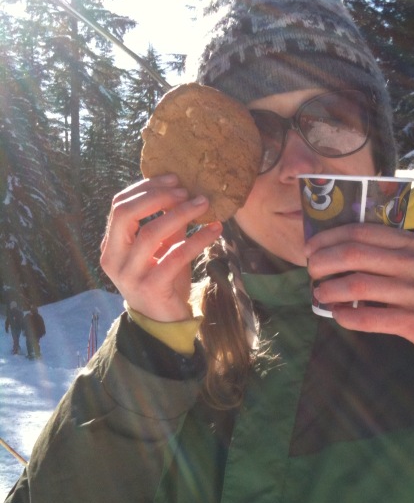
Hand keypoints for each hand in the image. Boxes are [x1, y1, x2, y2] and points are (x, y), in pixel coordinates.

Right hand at [100, 174, 222, 321]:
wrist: (164, 324)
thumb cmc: (163, 282)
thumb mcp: (161, 249)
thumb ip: (166, 224)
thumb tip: (184, 192)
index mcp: (111, 246)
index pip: (119, 206)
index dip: (145, 188)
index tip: (173, 178)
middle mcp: (114, 259)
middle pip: (125, 213)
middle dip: (158, 196)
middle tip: (185, 190)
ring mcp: (130, 275)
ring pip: (151, 232)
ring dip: (180, 214)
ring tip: (203, 204)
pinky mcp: (151, 288)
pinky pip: (175, 256)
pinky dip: (197, 239)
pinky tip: (215, 230)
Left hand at [305, 224, 413, 356]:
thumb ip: (386, 252)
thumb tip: (335, 251)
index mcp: (411, 244)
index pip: (361, 232)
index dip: (329, 238)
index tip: (310, 248)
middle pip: (353, 255)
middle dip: (323, 262)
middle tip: (311, 272)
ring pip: (357, 286)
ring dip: (330, 290)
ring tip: (319, 295)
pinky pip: (370, 318)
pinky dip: (347, 317)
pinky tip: (338, 316)